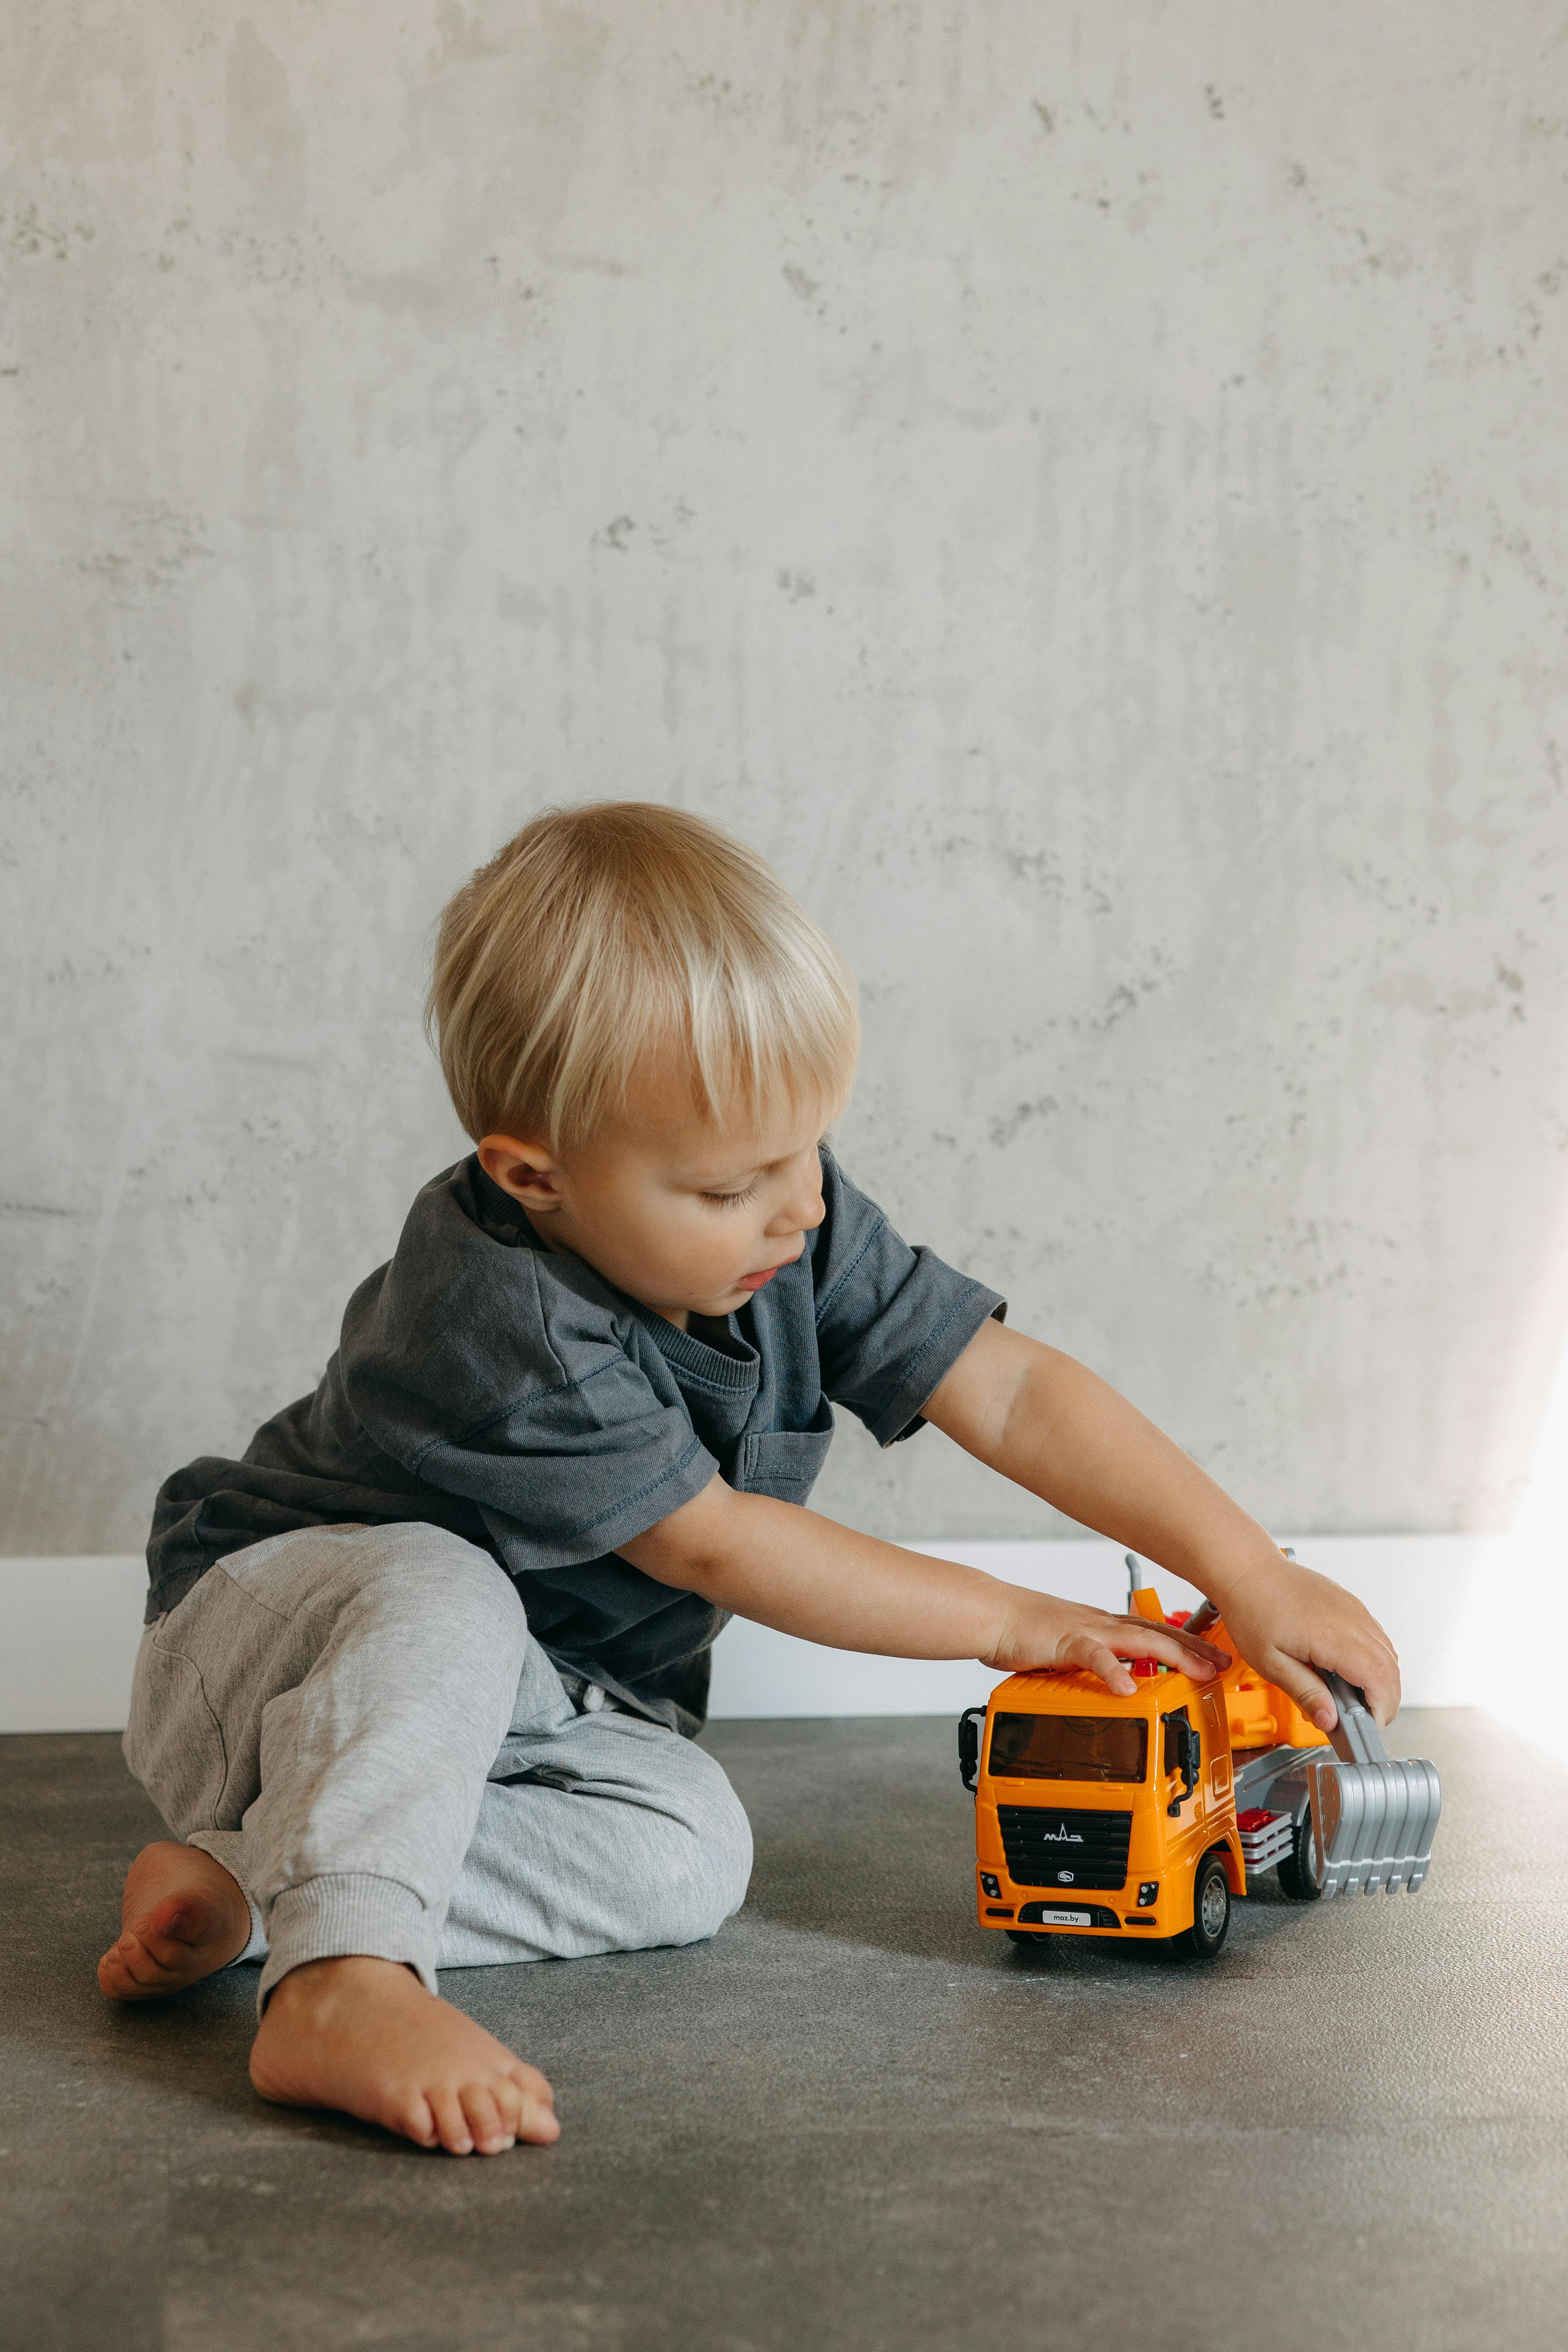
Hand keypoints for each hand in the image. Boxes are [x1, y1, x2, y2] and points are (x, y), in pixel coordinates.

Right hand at [983, 1592, 1231, 1693]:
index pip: (1156, 1631)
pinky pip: (1094, 1658)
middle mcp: (1103, 1625)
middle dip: (1196, 1649)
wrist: (993, 1614)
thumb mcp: (1070, 1647)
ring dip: (1173, 1655)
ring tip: (1199, 1671)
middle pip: (1159, 1634)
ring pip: (1139, 1640)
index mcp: (1105, 1626)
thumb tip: (1116, 1679)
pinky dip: (1113, 1672)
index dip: (1189, 1643)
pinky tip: (1129, 1687)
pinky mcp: (1065, 1642)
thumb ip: (1095, 1661)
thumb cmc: (1025, 1631)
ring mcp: (1087, 1631)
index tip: (1215, 1654)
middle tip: (1225, 1663)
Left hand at [1210, 1553, 1399, 1729]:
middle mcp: (1351, 1620)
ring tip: (1357, 1702)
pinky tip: (1353, 1673)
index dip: (1381, 1708)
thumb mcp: (1271, 1663)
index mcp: (1332, 1637)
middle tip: (1364, 1722)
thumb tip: (1329, 1721)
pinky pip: (1376, 1637)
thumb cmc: (1252, 1609)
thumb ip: (1305, 1693)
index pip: (1379, 1678)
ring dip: (1383, 1681)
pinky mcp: (1351, 1605)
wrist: (1249, 1570)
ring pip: (1388, 1652)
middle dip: (1386, 1701)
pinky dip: (1376, 1660)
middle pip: (1390, 1669)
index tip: (1369, 1726)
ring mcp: (1354, 1610)